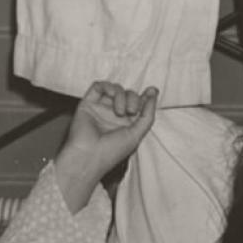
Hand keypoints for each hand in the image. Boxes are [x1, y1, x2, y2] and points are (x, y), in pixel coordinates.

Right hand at [54, 81, 157, 212]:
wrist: (89, 156)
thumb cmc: (112, 150)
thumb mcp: (137, 133)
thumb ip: (147, 113)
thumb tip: (154, 92)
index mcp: (127, 123)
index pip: (139, 103)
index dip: (145, 97)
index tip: (152, 91)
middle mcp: (114, 114)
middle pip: (129, 94)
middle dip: (134, 99)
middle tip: (131, 111)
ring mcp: (101, 108)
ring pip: (115, 89)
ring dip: (122, 95)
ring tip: (120, 111)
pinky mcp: (88, 104)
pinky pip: (98, 86)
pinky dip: (108, 87)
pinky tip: (111, 97)